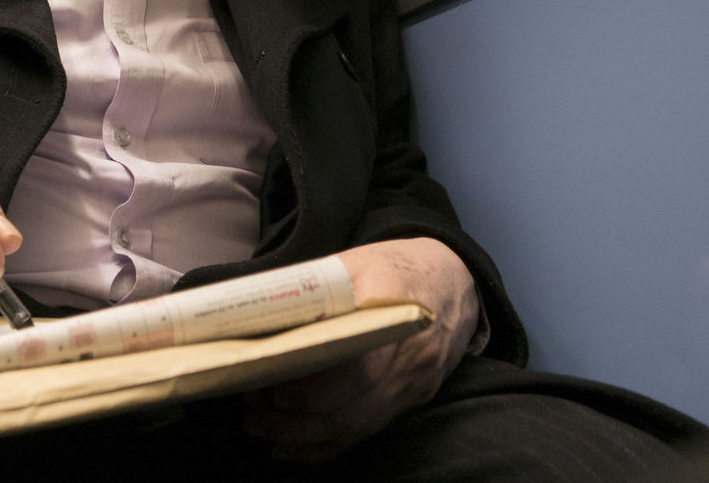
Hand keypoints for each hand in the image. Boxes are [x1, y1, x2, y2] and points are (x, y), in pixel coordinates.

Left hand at [242, 237, 478, 463]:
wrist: (454, 281)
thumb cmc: (396, 268)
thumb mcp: (357, 262)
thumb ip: (317, 289)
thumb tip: (263, 317)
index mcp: (397, 313)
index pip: (360, 368)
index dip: (317, 390)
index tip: (277, 395)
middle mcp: (413, 357)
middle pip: (355, 408)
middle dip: (299, 422)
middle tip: (253, 417)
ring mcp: (415, 384)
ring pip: (359, 426)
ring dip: (307, 437)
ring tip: (263, 431)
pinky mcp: (412, 399)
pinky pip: (369, 430)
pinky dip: (330, 444)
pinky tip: (294, 446)